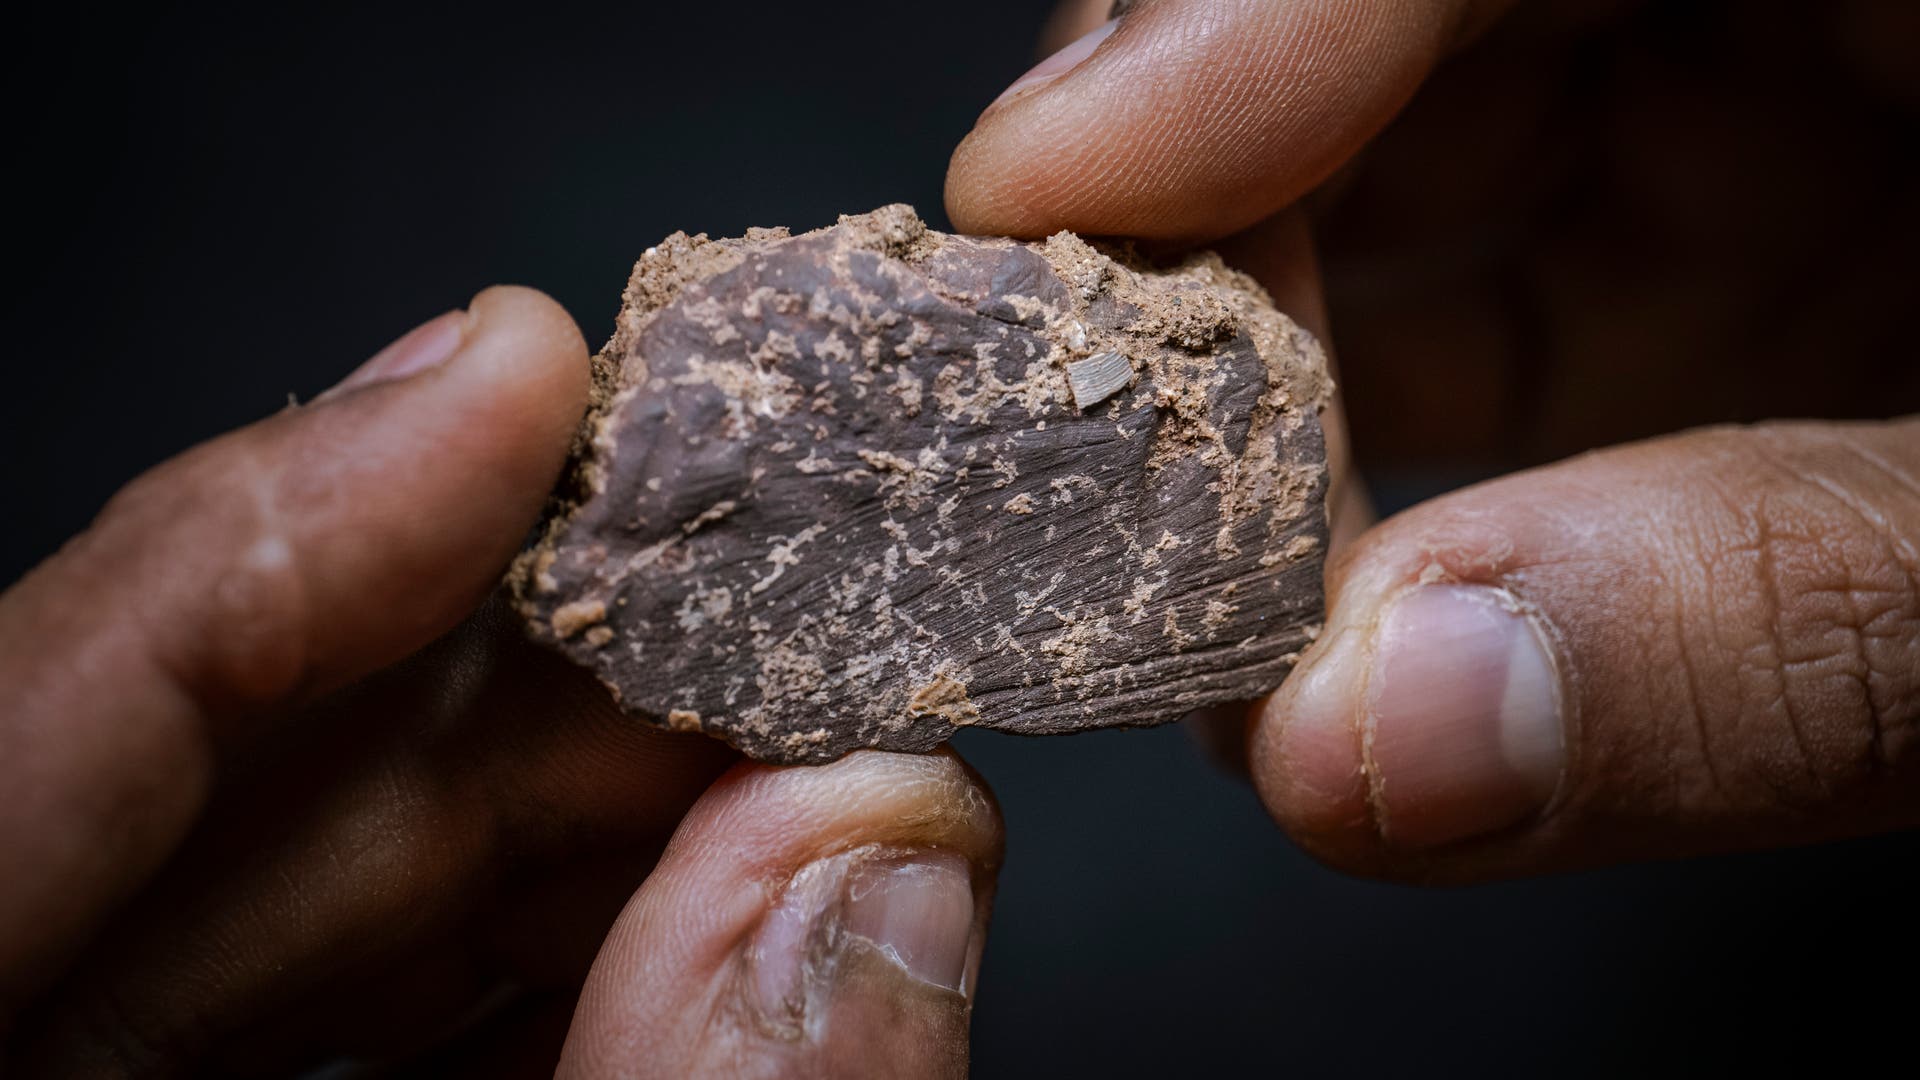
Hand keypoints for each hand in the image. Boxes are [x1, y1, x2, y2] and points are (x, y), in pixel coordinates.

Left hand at [0, 288, 1000, 1075]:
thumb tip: (880, 854)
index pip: (19, 740)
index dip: (278, 531)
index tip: (520, 376)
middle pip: (221, 793)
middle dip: (524, 677)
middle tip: (758, 601)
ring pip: (303, 897)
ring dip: (572, 810)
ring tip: (783, 747)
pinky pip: (350, 1015)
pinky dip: (542, 949)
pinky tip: (706, 908)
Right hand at [949, 0, 1918, 874]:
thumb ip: (1781, 619)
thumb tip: (1380, 732)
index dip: (1232, 17)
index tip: (1048, 188)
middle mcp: (1788, 26)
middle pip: (1388, 34)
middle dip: (1207, 204)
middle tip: (1078, 396)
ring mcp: (1751, 143)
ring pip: (1406, 176)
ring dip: (1257, 365)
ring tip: (1169, 539)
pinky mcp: (1719, 274)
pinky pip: (1487, 305)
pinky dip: (1353, 450)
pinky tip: (1295, 580)